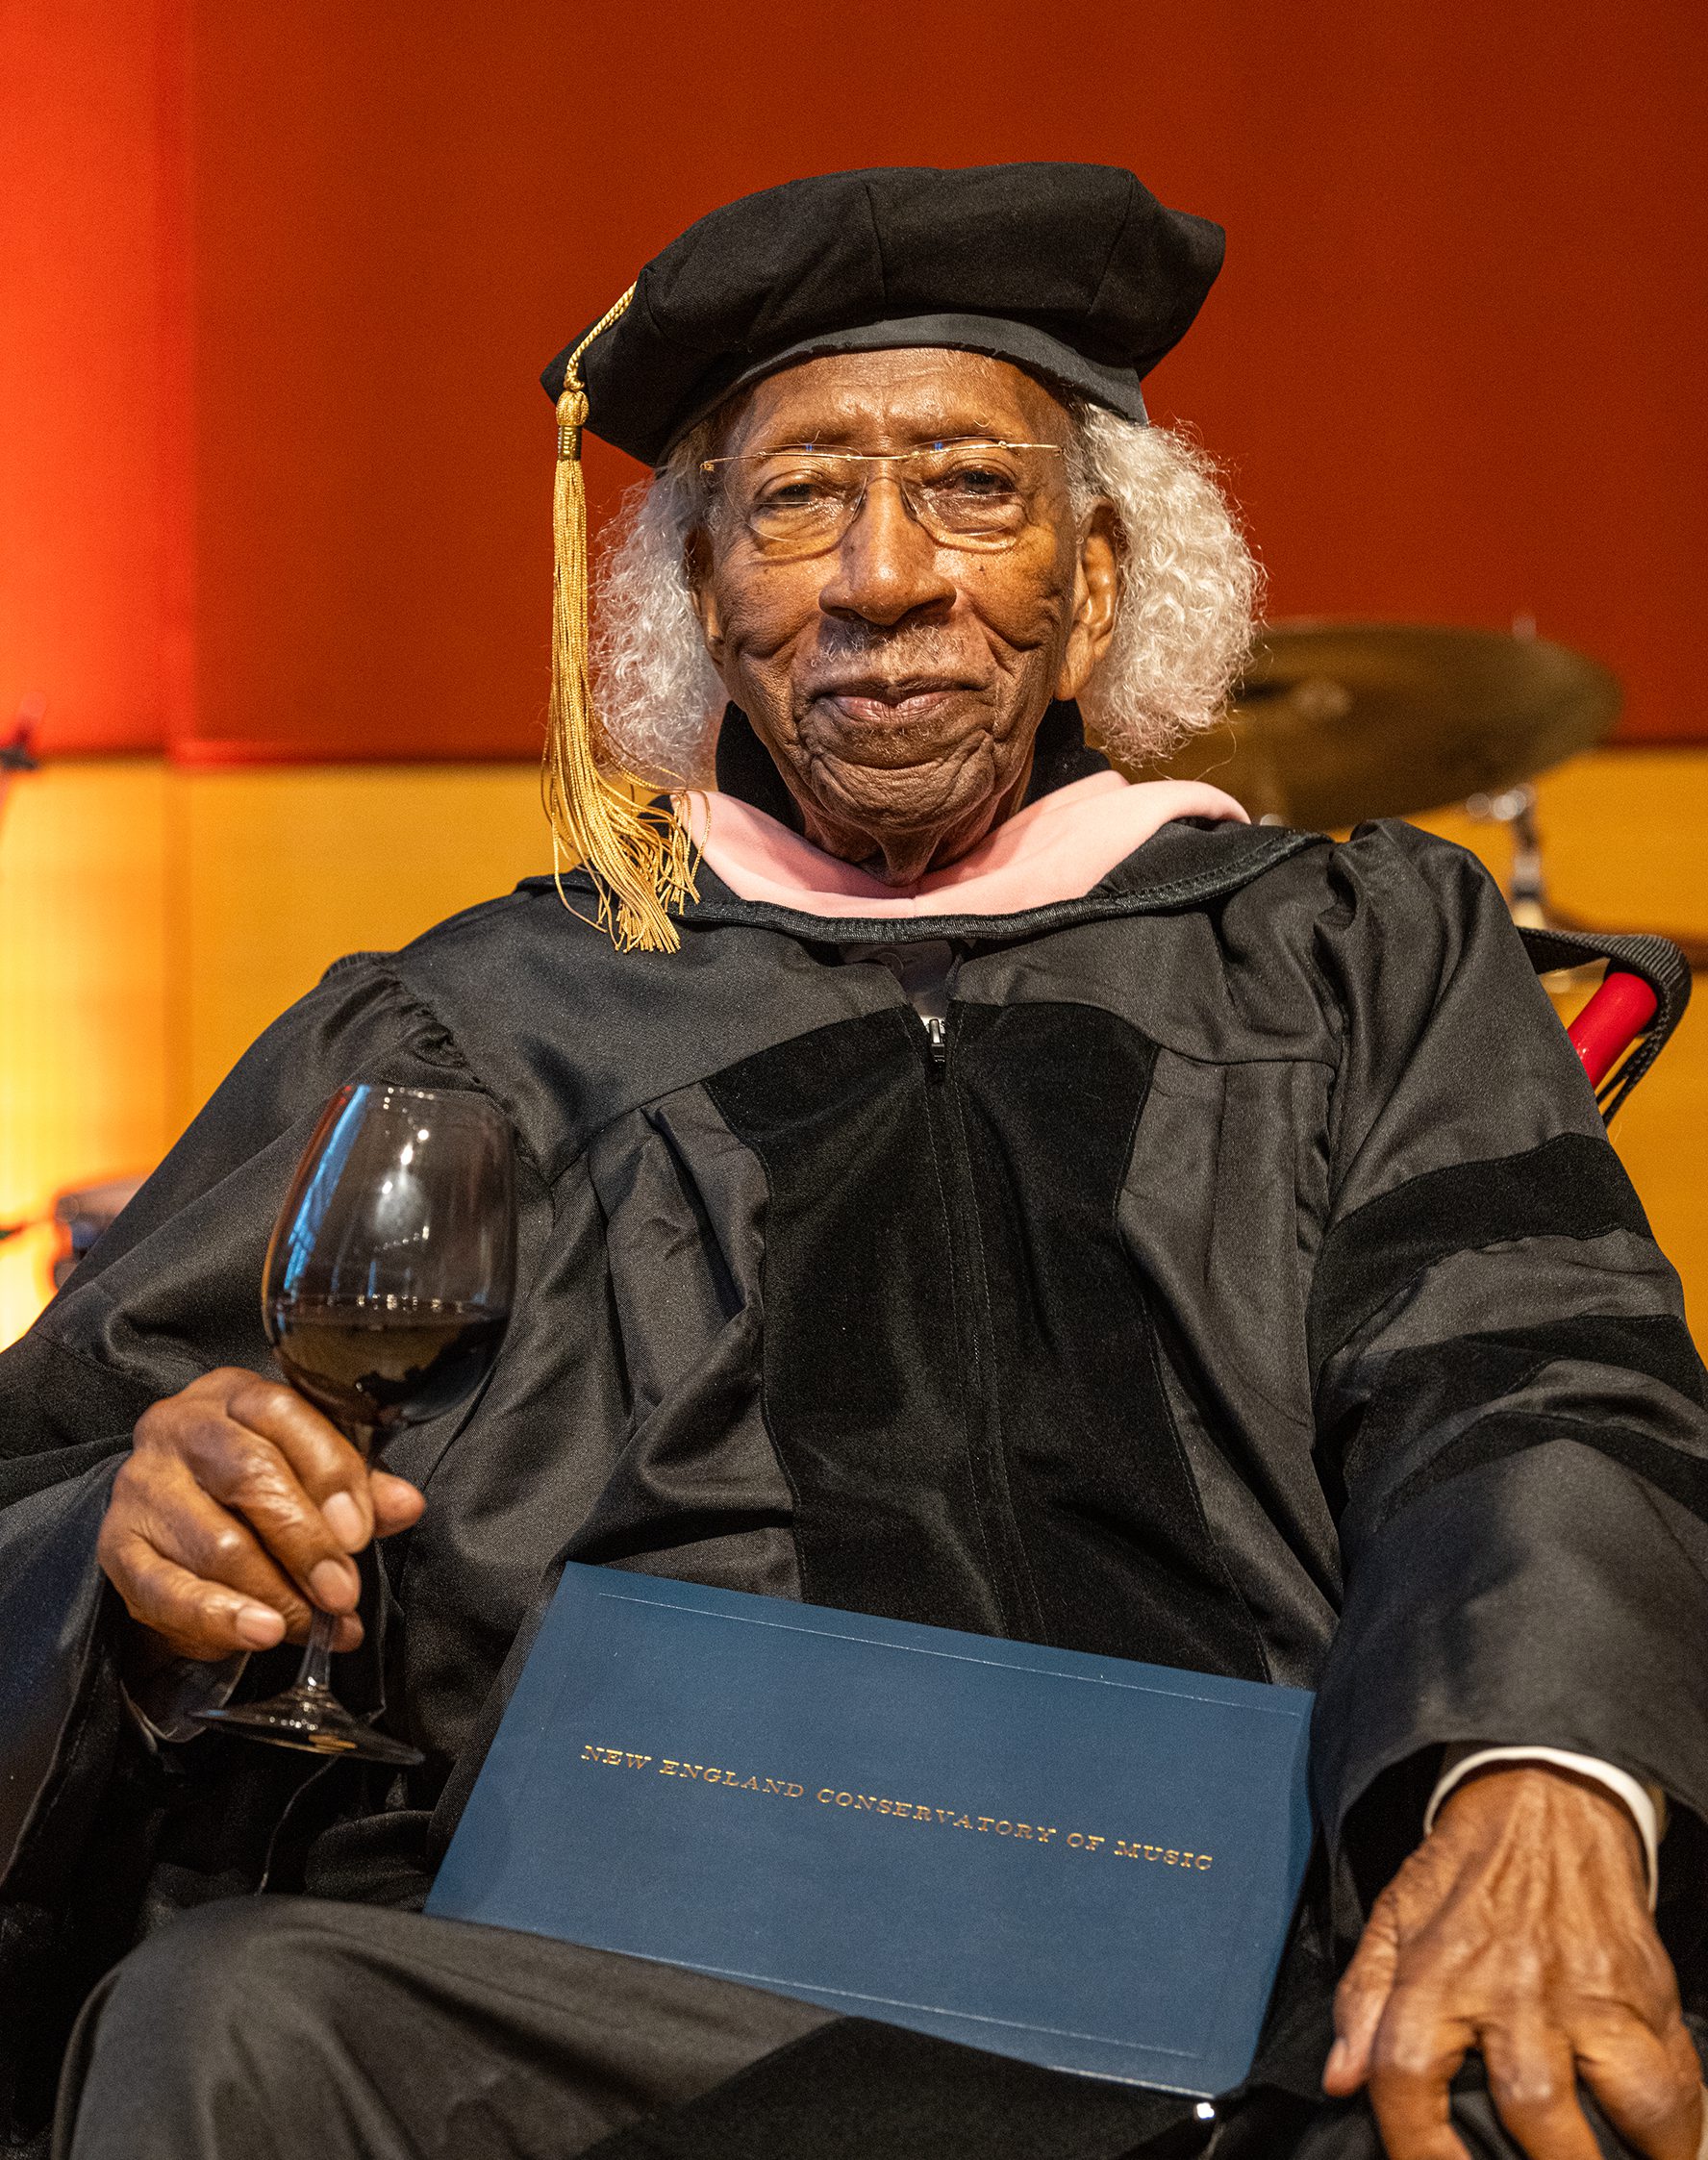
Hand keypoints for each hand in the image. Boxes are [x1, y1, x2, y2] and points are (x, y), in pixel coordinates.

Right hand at [97, 1368, 424, 1662]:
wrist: (173, 1515)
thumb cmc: (256, 1485)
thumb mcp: (311, 1471)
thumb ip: (359, 1487)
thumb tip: (405, 1505)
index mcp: (237, 1394)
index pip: (283, 1412)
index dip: (329, 1472)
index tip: (361, 1533)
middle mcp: (181, 1428)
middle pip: (248, 1475)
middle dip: (307, 1543)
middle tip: (342, 1592)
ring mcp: (144, 1486)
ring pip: (215, 1542)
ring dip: (275, 1593)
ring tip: (313, 1623)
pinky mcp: (118, 1547)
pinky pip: (166, 1589)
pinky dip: (220, 1618)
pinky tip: (260, 1632)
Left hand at [1324, 1765, 1700, 2159]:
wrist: (1541, 1800)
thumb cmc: (1462, 1875)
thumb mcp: (1392, 1920)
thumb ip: (1363, 2001)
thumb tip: (1341, 2080)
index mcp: (1438, 1971)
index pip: (1409, 2074)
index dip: (1417, 2147)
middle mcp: (1516, 1985)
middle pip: (1532, 2103)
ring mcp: (1590, 1989)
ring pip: (1630, 2096)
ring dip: (1635, 2154)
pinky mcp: (1646, 1988)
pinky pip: (1679, 2076)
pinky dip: (1682, 2126)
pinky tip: (1667, 2148)